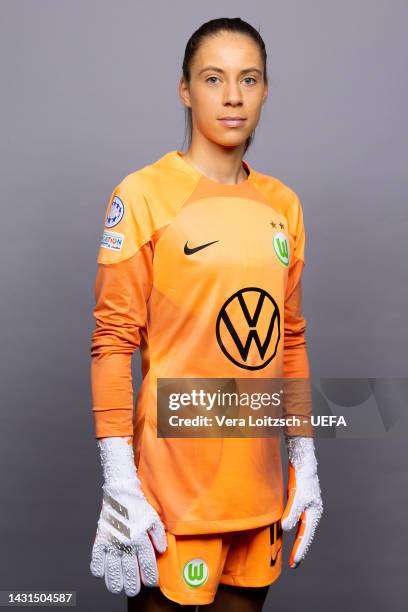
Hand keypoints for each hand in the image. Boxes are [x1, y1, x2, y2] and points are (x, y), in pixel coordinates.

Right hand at [90, 437, 166, 595]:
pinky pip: (96, 561)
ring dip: (116, 583)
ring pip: (113, 573)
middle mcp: (126, 543)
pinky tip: (104, 572)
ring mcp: (112, 543)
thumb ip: (158, 536)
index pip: (147, 565)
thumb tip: (162, 551)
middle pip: (129, 574)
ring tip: (119, 587)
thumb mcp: (153, 518)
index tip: (151, 583)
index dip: (150, 578)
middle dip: (133, 585)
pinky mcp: (100, 540)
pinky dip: (99, 570)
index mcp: (141, 538)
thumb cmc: (138, 505)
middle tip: (134, 588)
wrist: (120, 492)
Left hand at [281, 436, 322, 568]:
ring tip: (292, 554)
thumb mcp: (297, 496)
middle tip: (294, 564)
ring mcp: (307, 508)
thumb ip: (291, 512)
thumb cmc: (303, 479)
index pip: (305, 536)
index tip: (294, 563)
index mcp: (314, 513)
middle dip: (299, 549)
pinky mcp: (300, 502)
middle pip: (305, 535)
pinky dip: (294, 529)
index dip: (300, 550)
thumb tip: (286, 529)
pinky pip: (297, 521)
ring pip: (302, 529)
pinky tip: (288, 533)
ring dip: (296, 541)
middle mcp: (312, 512)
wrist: (303, 463)